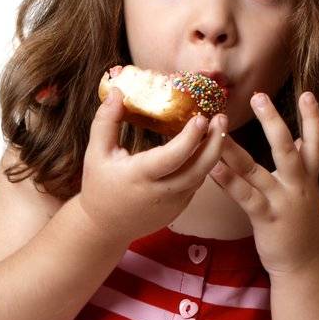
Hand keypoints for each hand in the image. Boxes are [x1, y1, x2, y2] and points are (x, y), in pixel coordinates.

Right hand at [77, 73, 226, 245]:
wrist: (104, 228)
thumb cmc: (99, 186)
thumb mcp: (96, 153)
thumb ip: (106, 121)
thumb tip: (118, 91)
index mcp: (140, 176)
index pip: (172, 157)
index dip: (190, 138)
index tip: (202, 117)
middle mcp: (161, 192)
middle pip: (198, 169)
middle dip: (215, 143)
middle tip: (222, 118)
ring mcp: (173, 203)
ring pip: (201, 176)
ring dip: (213, 152)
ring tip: (218, 126)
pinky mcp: (179, 208)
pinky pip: (195, 183)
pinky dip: (204, 164)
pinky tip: (207, 144)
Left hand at [209, 90, 318, 272]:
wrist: (303, 265)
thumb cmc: (301, 228)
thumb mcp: (308, 194)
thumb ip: (304, 166)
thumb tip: (301, 138)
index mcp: (308, 179)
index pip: (316, 143)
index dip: (314, 119)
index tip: (308, 93)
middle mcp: (298, 186)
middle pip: (287, 148)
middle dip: (273, 121)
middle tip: (259, 96)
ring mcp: (282, 202)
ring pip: (257, 170)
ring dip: (236, 149)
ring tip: (219, 130)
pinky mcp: (266, 219)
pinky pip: (244, 196)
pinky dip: (228, 181)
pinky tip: (213, 169)